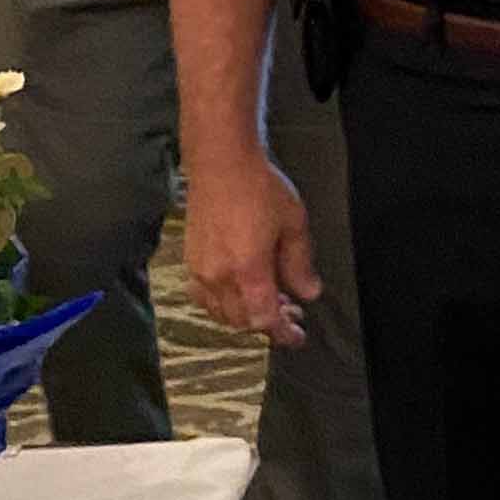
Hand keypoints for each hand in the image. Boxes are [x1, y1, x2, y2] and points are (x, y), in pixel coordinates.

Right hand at [178, 150, 319, 349]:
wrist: (222, 162)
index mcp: (248, 270)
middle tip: (291, 311)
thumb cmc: (259, 187)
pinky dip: (222, 303)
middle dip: (268, 322)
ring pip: (222, 312)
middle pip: (242, 320)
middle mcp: (219, 276)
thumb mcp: (293, 224)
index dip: (282, 333)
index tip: (297, 336)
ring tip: (270, 299)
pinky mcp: (190, 260)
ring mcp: (200, 270)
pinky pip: (204, 297)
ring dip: (246, 314)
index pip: (264, 319)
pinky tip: (239, 291)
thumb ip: (300, 264)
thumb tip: (309, 293)